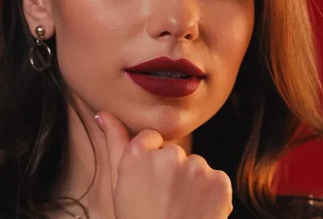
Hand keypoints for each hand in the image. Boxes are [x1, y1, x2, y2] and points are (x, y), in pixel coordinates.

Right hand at [95, 111, 232, 218]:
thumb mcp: (119, 184)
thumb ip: (115, 143)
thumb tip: (103, 114)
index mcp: (139, 153)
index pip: (152, 138)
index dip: (150, 161)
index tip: (150, 182)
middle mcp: (169, 155)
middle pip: (174, 153)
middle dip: (172, 172)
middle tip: (164, 201)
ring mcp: (197, 167)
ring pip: (196, 166)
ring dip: (192, 183)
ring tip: (180, 209)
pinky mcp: (219, 180)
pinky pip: (215, 179)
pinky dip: (210, 194)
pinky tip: (197, 211)